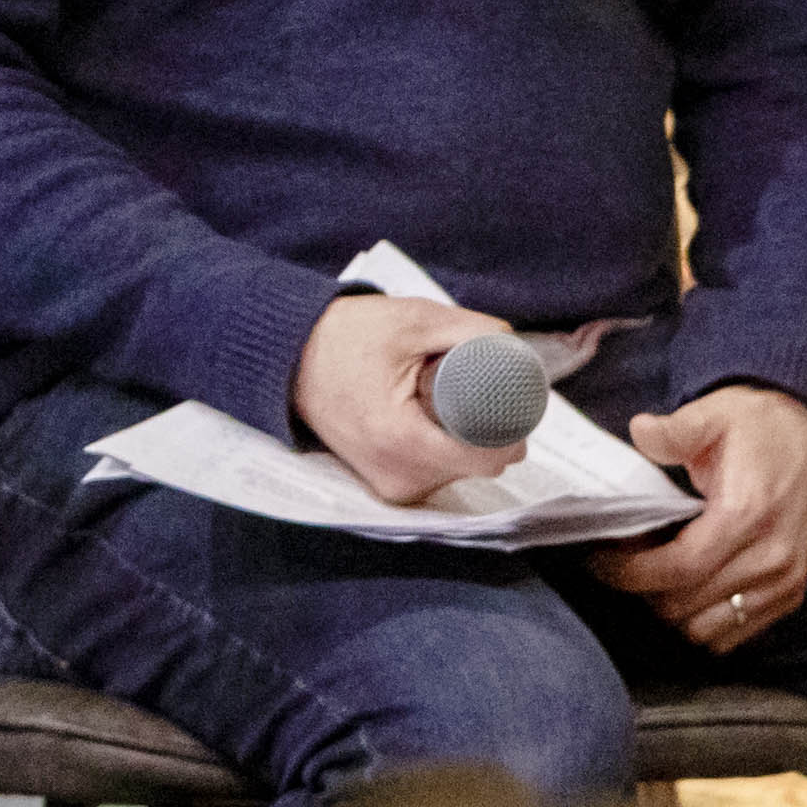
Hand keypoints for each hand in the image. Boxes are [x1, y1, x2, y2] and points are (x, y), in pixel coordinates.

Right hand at [292, 289, 517, 508]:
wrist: (290, 359)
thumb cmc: (347, 337)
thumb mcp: (415, 320)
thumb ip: (472, 331)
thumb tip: (516, 348)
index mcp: (399, 440)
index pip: (486, 459)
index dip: (511, 430)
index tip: (516, 400)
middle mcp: (395, 475)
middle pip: (479, 464)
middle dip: (491, 428)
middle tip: (480, 388)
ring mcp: (390, 486)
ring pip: (462, 471)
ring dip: (468, 437)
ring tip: (444, 398)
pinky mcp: (387, 487)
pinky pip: (439, 472)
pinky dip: (447, 446)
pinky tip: (434, 417)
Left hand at [595, 384, 806, 652]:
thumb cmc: (759, 427)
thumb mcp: (714, 414)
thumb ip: (675, 429)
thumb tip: (640, 431)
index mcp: (748, 515)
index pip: (677, 569)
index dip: (628, 572)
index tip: (600, 560)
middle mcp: (771, 557)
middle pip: (682, 605)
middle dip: (643, 587)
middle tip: (630, 556)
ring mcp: (784, 582)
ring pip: (702, 631)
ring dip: (671, 607)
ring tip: (661, 572)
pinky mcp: (790, 595)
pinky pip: (730, 636)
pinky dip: (701, 620)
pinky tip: (691, 586)